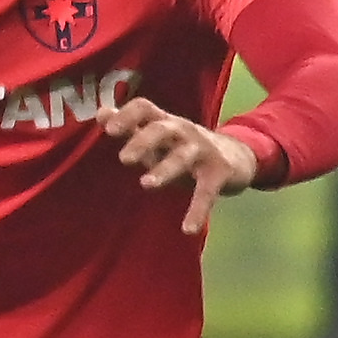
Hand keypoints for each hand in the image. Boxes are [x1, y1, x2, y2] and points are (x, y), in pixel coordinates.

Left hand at [103, 95, 260, 236]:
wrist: (237, 156)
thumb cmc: (182, 146)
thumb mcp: (157, 134)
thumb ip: (130, 126)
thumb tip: (101, 113)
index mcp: (164, 122)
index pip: (144, 108)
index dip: (127, 115)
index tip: (108, 129)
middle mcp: (183, 132)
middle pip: (162, 130)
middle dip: (143, 142)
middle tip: (124, 159)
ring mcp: (202, 151)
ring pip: (182, 157)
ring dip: (165, 170)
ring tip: (146, 185)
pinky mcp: (219, 173)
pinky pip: (207, 192)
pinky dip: (198, 210)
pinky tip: (188, 229)